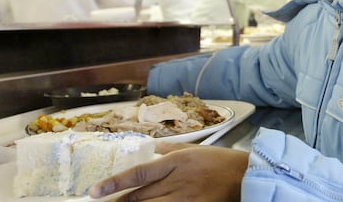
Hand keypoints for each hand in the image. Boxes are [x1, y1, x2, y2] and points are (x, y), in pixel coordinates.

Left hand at [89, 142, 248, 201]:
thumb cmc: (223, 161)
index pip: (138, 173)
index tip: (94, 191)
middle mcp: (176, 181)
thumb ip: (173, 148)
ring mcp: (185, 199)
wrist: (248, 176)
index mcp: (176, 162)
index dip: (114, 183)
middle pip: (139, 196)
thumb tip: (155, 146)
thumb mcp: (197, 148)